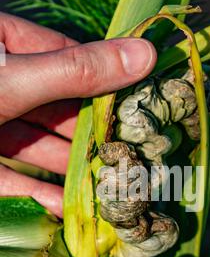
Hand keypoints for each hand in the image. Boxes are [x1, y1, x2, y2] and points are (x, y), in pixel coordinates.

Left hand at [0, 12, 156, 216]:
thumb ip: (76, 72)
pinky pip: (14, 182)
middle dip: (96, 136)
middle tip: (139, 153)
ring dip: (74, 171)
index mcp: (5, 47)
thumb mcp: (14, 78)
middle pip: (60, 111)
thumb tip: (146, 55)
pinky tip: (70, 209)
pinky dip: (39, 196)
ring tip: (114, 186)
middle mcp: (4, 85)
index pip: (71, 60)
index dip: (110, 82)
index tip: (149, 104)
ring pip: (40, 148)